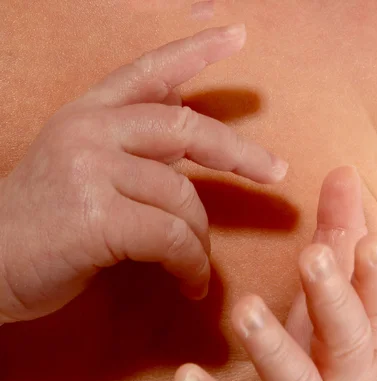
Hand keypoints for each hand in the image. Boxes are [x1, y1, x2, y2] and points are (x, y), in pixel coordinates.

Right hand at [0, 25, 286, 323]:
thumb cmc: (37, 230)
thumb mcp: (74, 172)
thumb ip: (124, 149)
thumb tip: (181, 138)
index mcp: (84, 116)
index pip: (147, 73)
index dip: (194, 53)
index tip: (237, 36)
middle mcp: (88, 132)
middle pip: (185, 129)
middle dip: (239, 154)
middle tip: (274, 174)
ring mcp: (90, 170)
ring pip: (182, 197)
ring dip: (201, 241)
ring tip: (197, 270)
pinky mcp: (97, 218)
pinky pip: (171, 237)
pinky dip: (191, 265)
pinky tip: (190, 284)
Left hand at [175, 167, 376, 380]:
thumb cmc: (336, 365)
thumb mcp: (343, 309)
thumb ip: (339, 241)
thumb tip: (344, 172)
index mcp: (362, 344)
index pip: (375, 305)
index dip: (376, 275)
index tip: (370, 239)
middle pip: (346, 341)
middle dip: (333, 299)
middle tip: (311, 256)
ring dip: (273, 347)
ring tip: (246, 310)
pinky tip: (184, 378)